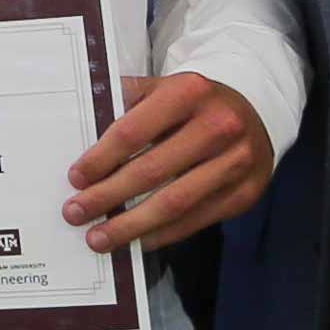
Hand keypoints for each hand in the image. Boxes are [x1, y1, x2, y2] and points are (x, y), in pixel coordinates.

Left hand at [64, 73, 273, 251]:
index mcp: (189, 92)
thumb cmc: (193, 104)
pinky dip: (161, 234)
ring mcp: (237, 162)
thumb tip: (77, 139)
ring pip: (175, 202)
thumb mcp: (162, 89)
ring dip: (131, 225)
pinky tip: (136, 240)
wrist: (254, 112)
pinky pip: (196, 220)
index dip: (100, 159)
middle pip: (151, 171)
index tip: (75, 178)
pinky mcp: (245, 192)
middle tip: (75, 213)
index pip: (133, 131)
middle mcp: (219, 126)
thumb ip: (125, 105)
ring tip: (99, 237)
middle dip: (107, 196)